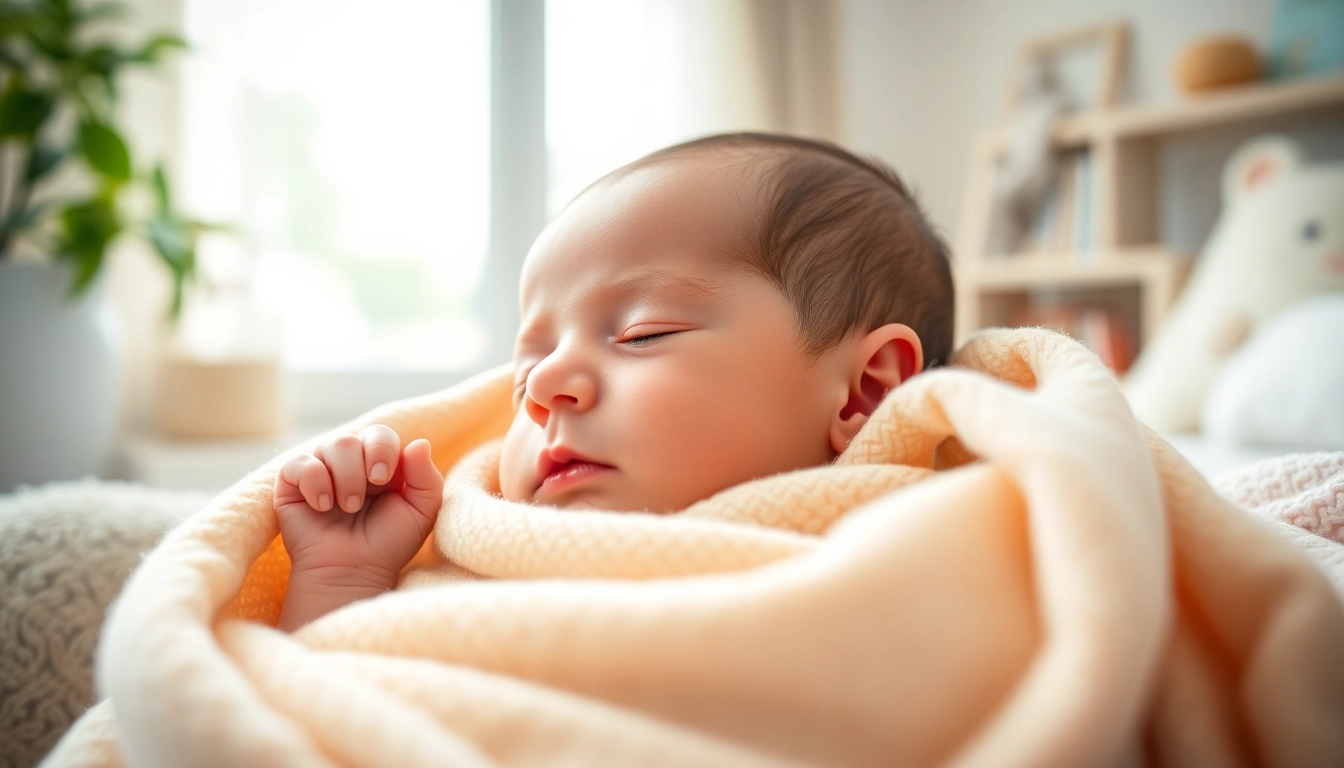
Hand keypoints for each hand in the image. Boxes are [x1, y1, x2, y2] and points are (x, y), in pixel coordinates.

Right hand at [273, 425, 442, 629]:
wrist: (353, 573)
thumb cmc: (388, 544)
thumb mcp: (421, 511)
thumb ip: (427, 476)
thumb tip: (420, 442)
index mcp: (379, 463)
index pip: (380, 434)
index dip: (382, 449)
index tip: (383, 479)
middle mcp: (349, 463)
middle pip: (352, 437)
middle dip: (361, 467)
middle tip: (362, 499)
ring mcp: (320, 471)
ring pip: (330, 445)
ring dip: (344, 478)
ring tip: (348, 507)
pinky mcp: (292, 485)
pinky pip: (299, 464)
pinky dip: (315, 482)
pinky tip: (322, 506)